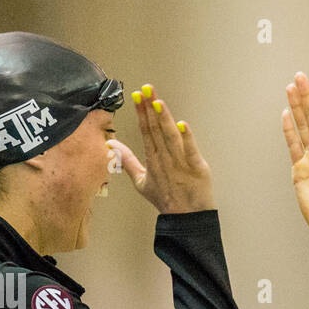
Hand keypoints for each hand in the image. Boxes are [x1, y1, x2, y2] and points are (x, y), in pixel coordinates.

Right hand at [108, 84, 213, 213]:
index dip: (141, 113)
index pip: (145, 131)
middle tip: (146, 89)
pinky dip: (187, 138)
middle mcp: (164, 160)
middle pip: (156, 130)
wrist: (186, 219)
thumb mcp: (141, 182)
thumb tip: (111, 145)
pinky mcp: (197, 168)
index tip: (137, 96)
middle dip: (150, 108)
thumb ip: (126, 161)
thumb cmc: (165, 200)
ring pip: (171, 137)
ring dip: (164, 119)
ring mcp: (180, 164)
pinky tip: (181, 124)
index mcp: (152, 160)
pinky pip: (190, 151)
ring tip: (158, 101)